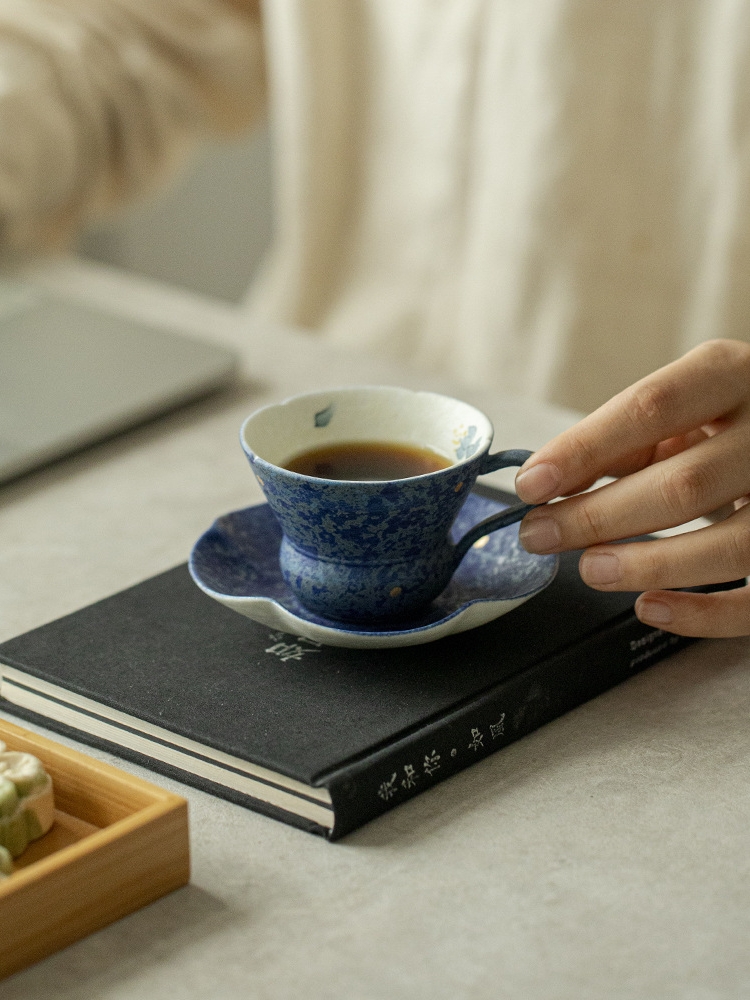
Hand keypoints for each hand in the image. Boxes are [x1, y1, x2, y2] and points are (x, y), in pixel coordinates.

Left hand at [514, 339, 749, 637]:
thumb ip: (625, 441)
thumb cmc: (733, 424)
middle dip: (598, 517)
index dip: (584, 449)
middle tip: (540, 535)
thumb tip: (550, 480)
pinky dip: (700, 613)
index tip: (532, 484)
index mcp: (734, 376)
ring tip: (590, 569)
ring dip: (646, 564)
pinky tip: (648, 606)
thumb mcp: (687, 409)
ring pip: (729, 545)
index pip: (652, 408)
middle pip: (683, 483)